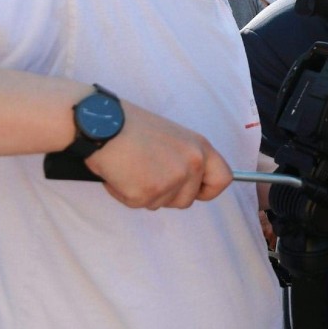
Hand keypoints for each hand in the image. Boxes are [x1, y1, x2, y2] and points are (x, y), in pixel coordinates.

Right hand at [84, 101, 232, 209]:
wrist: (104, 123)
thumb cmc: (132, 126)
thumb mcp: (174, 137)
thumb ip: (186, 158)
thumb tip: (189, 182)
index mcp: (200, 148)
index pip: (223, 179)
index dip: (207, 189)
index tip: (195, 191)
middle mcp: (192, 165)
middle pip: (187, 200)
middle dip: (166, 194)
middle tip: (146, 172)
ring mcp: (171, 181)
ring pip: (161, 204)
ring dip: (144, 193)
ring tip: (131, 167)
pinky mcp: (148, 193)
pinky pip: (136, 204)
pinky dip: (124, 193)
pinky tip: (119, 172)